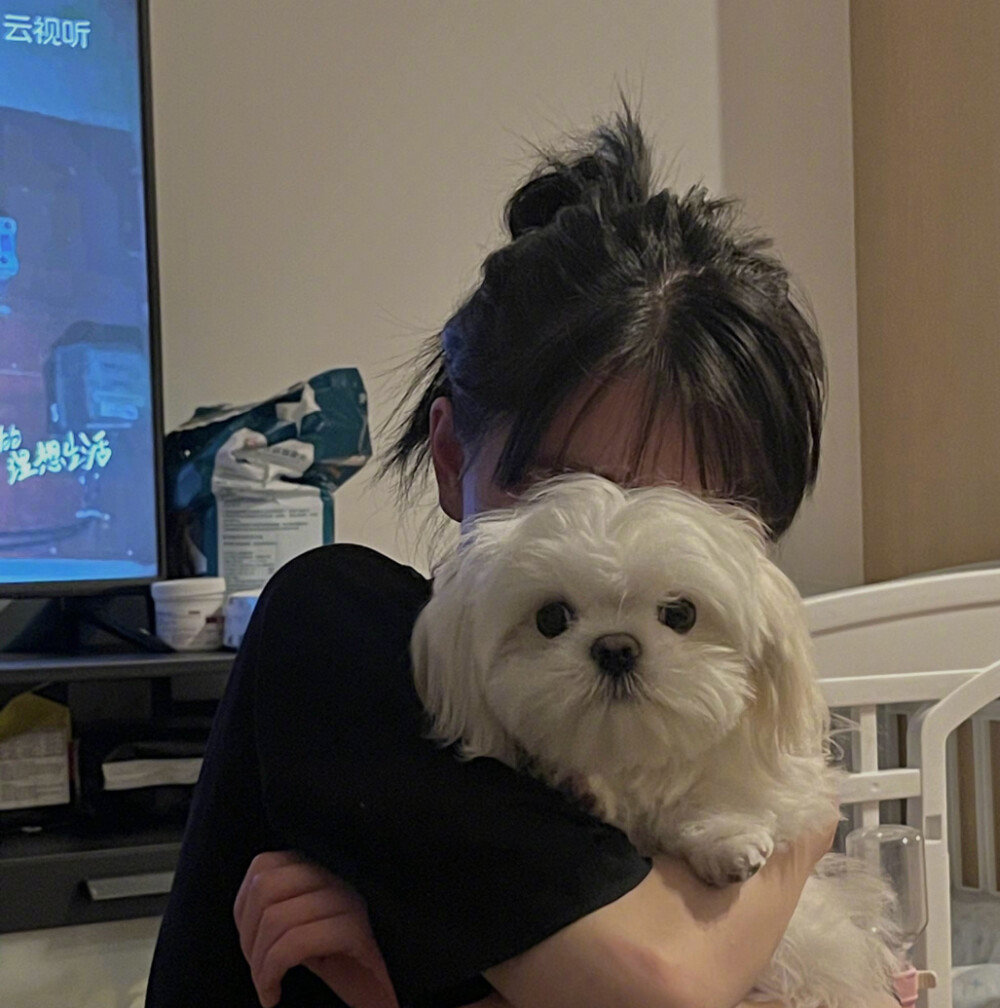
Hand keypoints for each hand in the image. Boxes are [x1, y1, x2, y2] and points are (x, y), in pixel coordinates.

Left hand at [234, 850, 398, 1007]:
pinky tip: (274, 996)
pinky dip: (271, 973)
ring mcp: (352, 898)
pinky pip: (295, 942)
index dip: (244, 910)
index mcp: (327, 868)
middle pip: (265, 886)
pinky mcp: (358, 930)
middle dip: (249, 938)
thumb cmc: (350, 968)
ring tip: (268, 988)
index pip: (265, 865)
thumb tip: (245, 907)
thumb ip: (287, 907)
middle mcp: (341, 874)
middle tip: (260, 973)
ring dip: (259, 965)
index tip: (252, 948)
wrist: (393, 995)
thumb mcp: (311, 930)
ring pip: (276, 917)